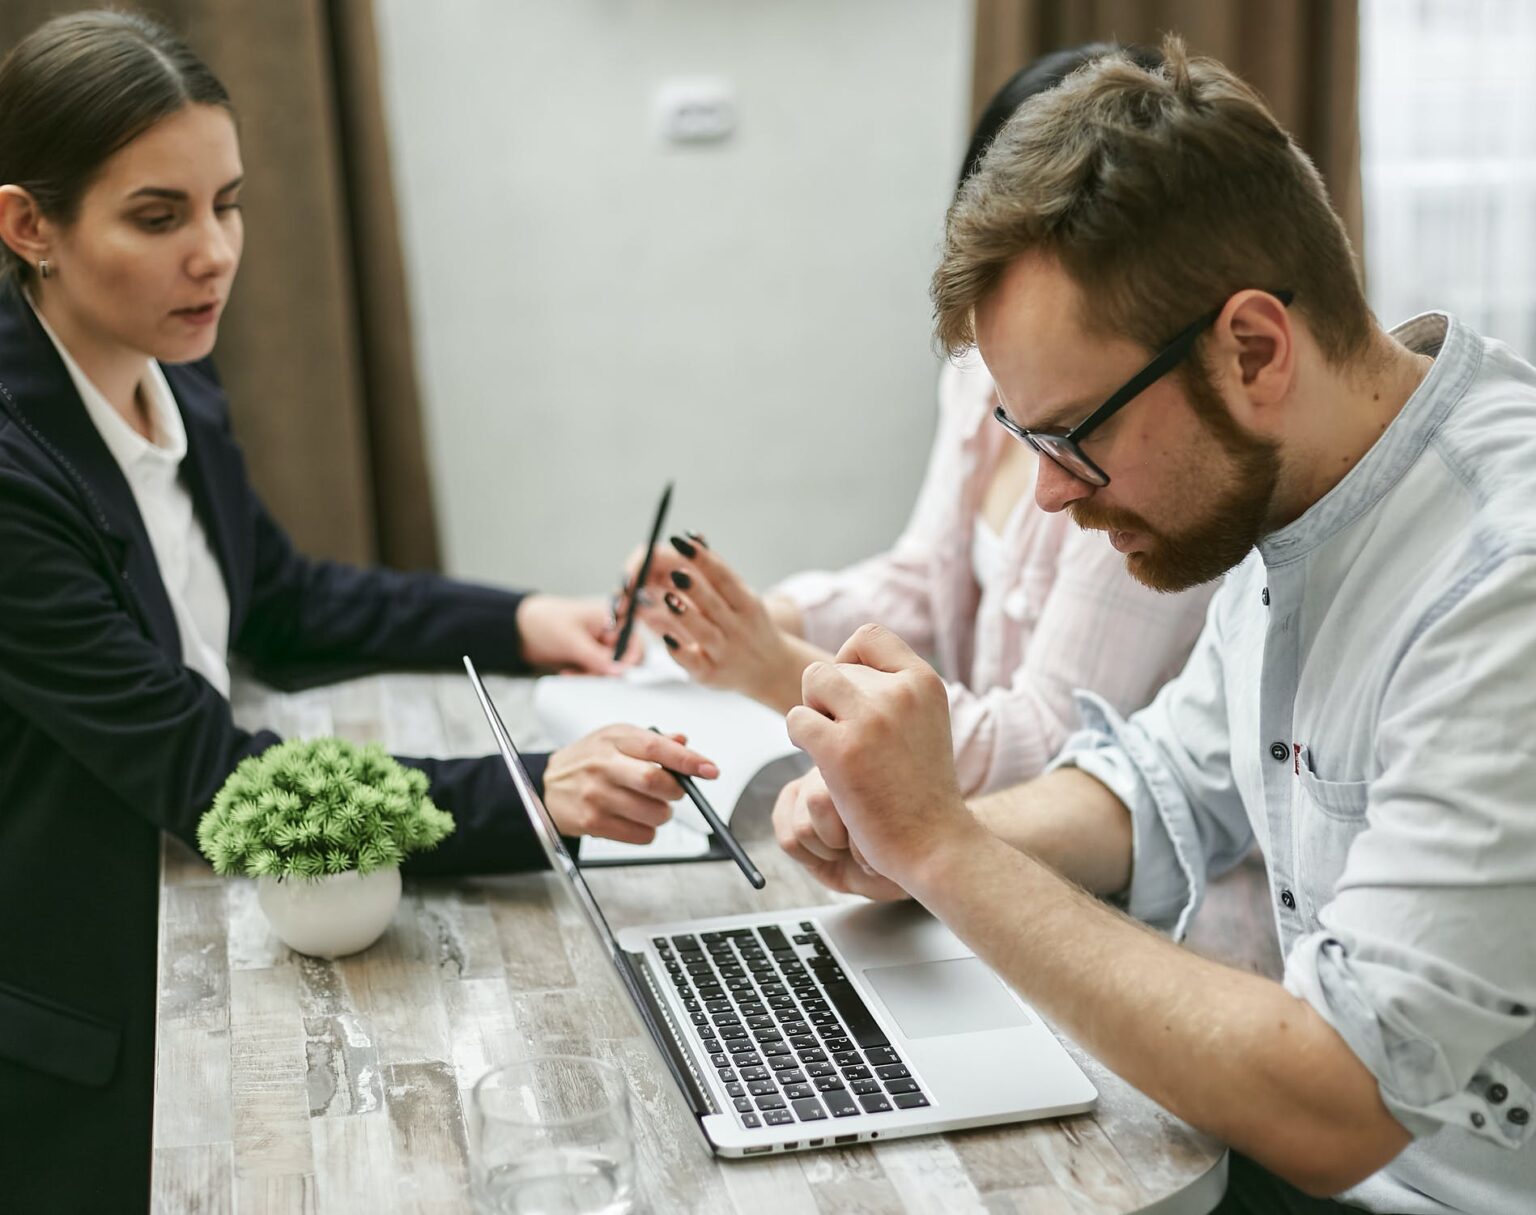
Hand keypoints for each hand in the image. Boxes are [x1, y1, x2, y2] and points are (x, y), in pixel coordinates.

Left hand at [516, 594, 638, 674]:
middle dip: (606, 670)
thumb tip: (619, 671)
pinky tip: (569, 672)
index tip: (616, 673)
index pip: (633, 641)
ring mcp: (599, 645)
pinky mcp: (590, 657)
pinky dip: (584, 676)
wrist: (520, 629)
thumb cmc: (545, 621)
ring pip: (609, 669)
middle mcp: (609, 631)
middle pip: (623, 658)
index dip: (628, 659)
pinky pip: (596, 672)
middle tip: (588, 673)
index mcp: (611, 617)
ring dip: (592, 675)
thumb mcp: (573, 641)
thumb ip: (597, 657)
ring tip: (572, 672)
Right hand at [542, 725, 718, 843]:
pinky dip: (648, 831)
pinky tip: (635, 819)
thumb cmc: (588, 759)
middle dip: (676, 791)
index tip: (709, 769)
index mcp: (615, 739)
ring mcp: (597, 795)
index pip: (658, 747)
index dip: (688, 760)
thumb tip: (683, 741)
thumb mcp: (616, 738)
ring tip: (650, 805)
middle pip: (655, 782)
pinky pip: (640, 835)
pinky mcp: (592, 822)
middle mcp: (604, 765)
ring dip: (662, 813)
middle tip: (674, 791)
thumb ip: (653, 740)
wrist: (548, 785)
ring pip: (652, 813)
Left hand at [628, 534, 809, 710]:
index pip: (724, 577)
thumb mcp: (742, 597)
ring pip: (705, 633)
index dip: (703, 559)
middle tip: (675, 571)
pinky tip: (666, 636)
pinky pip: (693, 662)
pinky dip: (680, 650)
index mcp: (747, 604)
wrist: (771, 670)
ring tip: (668, 598)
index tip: (682, 541)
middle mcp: (738, 628)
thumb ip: (717, 571)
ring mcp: (725, 652)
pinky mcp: (710, 674)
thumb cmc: (749, 625)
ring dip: (686, 616)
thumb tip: (693, 536)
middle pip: (715, 604)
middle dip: (696, 587)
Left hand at [785, 624, 978, 888]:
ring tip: (828, 742)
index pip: (869, 635)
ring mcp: (871, 719)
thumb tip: (844, 663)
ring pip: (812, 681)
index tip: (851, 694)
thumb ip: (894, 690)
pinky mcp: (841, 750)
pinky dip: (798, 737)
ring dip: (810, 711)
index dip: (848, 659)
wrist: (934, 842)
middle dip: (828, 698)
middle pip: (834, 665)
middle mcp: (900, 692)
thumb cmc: (922, 788)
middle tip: (841, 734)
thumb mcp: (925, 721)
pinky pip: (796, 719)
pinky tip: (819, 760)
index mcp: (924, 682)